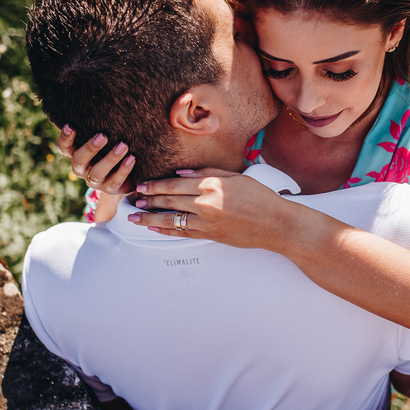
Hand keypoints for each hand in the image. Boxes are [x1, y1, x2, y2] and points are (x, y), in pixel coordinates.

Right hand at [56, 125, 135, 194]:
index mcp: (74, 154)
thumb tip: (65, 112)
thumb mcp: (98, 138)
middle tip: (103, 136)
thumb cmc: (107, 148)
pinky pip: (115, 181)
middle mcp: (81, 168)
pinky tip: (132, 158)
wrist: (123, 174)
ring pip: (97, 172)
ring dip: (110, 158)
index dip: (65, 137)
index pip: (64, 147)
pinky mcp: (109, 189)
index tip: (71, 125)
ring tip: (123, 145)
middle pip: (79, 160)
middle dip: (90, 147)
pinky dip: (124, 170)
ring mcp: (94, 181)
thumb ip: (88, 126)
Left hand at [126, 168, 295, 250]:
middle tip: (135, 198)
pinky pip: (183, 233)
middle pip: (169, 200)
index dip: (156, 185)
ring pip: (171, 219)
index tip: (143, 184)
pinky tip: (155, 228)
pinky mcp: (210, 236)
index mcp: (211, 185)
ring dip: (150, 218)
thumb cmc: (259, 197)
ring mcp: (207, 222)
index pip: (175, 184)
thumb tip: (181, 173)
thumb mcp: (235, 177)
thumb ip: (206, 173)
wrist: (275, 223)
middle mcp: (206, 204)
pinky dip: (166, 230)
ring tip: (135, 217)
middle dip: (149, 199)